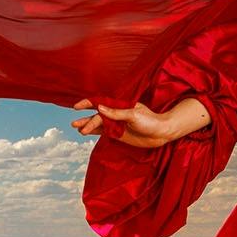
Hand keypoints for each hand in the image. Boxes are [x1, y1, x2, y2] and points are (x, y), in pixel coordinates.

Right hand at [71, 96, 203, 148]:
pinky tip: (85, 133)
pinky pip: (103, 132)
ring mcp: (117, 124)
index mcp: (119, 105)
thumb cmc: (150, 120)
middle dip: (86, 119)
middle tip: (75, 124)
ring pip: (98, 124)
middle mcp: (116, 114)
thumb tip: (99, 108)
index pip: (100, 102)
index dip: (88, 103)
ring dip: (87, 125)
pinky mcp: (118, 134)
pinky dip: (94, 132)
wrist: (161, 133)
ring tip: (76, 128)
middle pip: (97, 116)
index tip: (77, 106)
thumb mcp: (133, 115)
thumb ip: (116, 113)